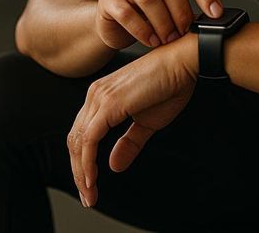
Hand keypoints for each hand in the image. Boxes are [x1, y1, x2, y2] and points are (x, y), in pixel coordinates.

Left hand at [68, 34, 197, 207]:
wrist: (183, 62)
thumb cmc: (170, 86)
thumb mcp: (147, 122)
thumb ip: (129, 143)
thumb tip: (113, 165)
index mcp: (102, 96)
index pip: (82, 134)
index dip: (83, 162)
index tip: (90, 186)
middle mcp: (95, 95)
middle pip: (75, 140)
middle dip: (79, 172)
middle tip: (88, 197)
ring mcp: (99, 97)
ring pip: (79, 142)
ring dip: (81, 172)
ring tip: (89, 194)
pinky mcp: (109, 104)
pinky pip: (90, 139)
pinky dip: (87, 162)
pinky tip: (92, 179)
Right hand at [95, 0, 222, 50]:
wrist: (114, 19)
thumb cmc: (150, 10)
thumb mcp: (172, 1)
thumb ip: (189, 2)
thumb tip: (214, 18)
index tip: (216, 14)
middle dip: (181, 12)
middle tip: (186, 32)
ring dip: (163, 23)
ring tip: (169, 39)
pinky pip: (126, 12)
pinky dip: (142, 30)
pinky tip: (152, 41)